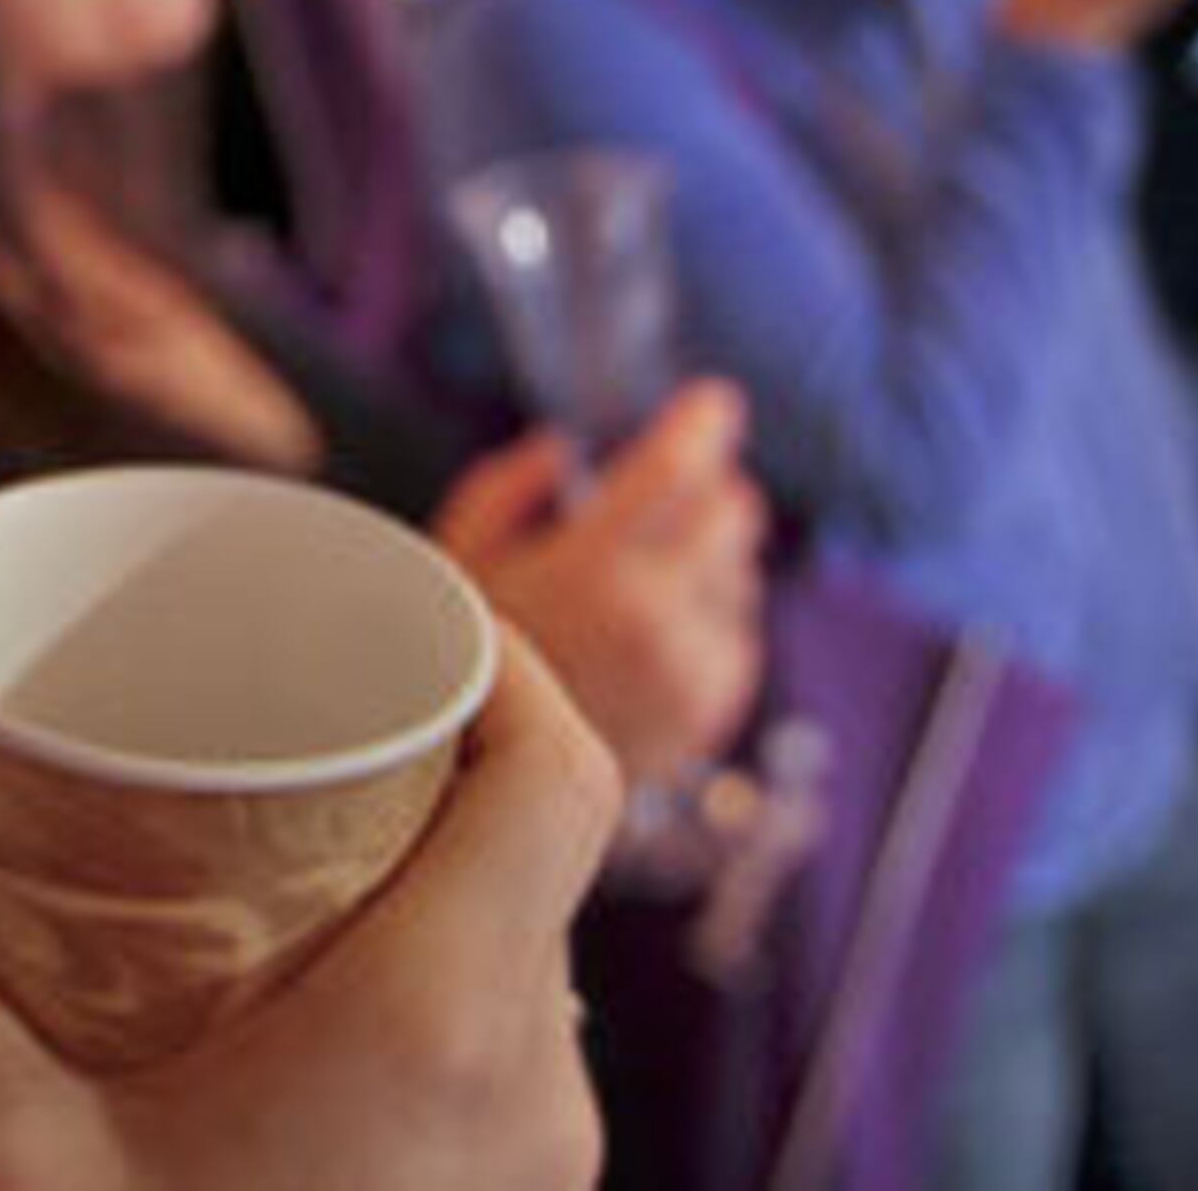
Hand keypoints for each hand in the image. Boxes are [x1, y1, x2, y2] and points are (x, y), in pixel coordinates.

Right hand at [0, 638, 613, 1190]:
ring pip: (516, 971)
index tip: (399, 600)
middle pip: (535, 861)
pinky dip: (415, 997)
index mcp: (450, 1029)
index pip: (564, 774)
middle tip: (291, 714)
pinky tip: (291, 1018)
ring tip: (277, 858)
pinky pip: (495, 1065)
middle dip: (424, 763)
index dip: (503, 656)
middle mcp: (534, 1094)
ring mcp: (536, 1180)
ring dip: (419, 890)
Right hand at [436, 382, 767, 785]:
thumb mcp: (455, 563)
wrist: (478, 794)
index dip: (701, 423)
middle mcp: (659, 619)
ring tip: (642, 583)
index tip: (712, 403)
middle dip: (706, 495)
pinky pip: (741, 637)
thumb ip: (507, 490)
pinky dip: (710, 624)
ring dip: (708, 562)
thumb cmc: (457, 670)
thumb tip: (561, 450)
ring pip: (742, 575)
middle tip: (668, 501)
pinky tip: (652, 638)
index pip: (679, 467)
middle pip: (734, 514)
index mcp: (595, 569)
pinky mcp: (711, 712)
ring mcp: (694, 672)